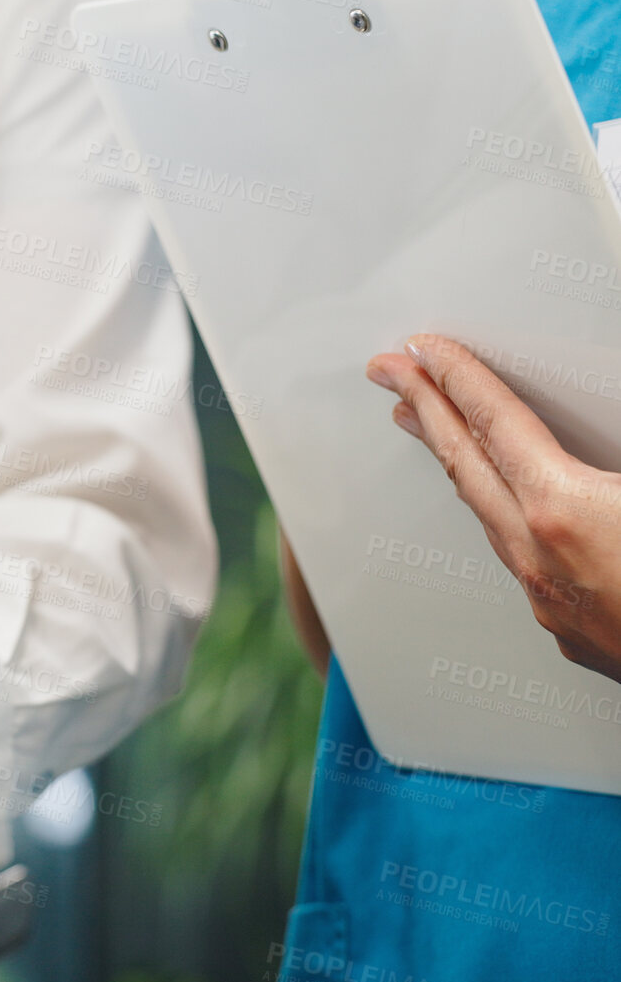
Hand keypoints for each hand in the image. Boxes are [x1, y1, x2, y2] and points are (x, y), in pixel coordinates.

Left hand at [369, 334, 620, 679]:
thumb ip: (619, 440)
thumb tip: (606, 421)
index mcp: (567, 510)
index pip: (495, 423)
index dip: (457, 377)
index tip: (420, 347)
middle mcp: (541, 556)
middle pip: (466, 465)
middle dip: (423, 408)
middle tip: (384, 370)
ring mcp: (550, 601)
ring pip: (488, 518)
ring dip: (457, 463)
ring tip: (426, 425)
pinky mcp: (570, 634)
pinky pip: (521, 560)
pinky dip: (499, 517)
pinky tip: (501, 509)